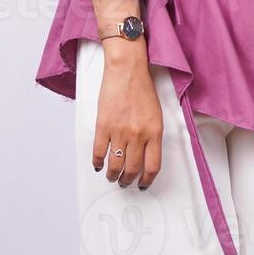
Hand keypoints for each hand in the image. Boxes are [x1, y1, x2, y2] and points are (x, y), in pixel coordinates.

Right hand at [93, 39, 162, 189]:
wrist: (126, 70)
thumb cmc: (142, 89)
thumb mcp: (156, 114)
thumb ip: (152, 135)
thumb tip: (145, 155)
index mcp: (155, 132)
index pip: (152, 165)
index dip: (147, 179)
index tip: (143, 184)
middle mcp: (138, 135)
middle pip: (132, 168)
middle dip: (128, 180)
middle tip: (125, 183)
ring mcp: (119, 132)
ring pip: (115, 164)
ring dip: (113, 175)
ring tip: (112, 177)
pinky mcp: (103, 126)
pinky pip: (99, 152)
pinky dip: (97, 162)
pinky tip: (98, 165)